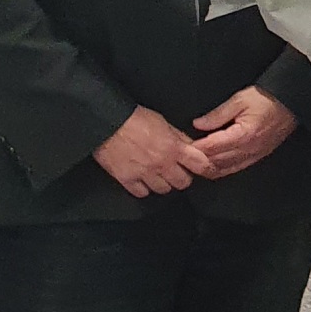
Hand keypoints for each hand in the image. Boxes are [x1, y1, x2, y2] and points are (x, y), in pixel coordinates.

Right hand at [93, 105, 213, 197]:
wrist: (106, 122)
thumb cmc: (134, 118)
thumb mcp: (163, 122)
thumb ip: (179, 137)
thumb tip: (191, 146)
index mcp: (173, 147)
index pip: (201, 165)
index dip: (204, 167)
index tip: (203, 168)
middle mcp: (161, 163)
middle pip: (183, 183)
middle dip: (182, 177)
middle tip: (177, 170)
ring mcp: (144, 173)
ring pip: (164, 190)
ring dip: (163, 183)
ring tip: (158, 174)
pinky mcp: (127, 179)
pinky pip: (142, 193)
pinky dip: (143, 188)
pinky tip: (142, 179)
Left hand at [189, 86, 297, 177]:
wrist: (292, 103)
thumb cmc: (267, 98)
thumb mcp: (240, 99)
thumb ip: (217, 114)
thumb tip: (198, 124)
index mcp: (242, 135)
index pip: (211, 147)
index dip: (194, 148)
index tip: (181, 145)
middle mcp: (248, 150)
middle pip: (215, 162)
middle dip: (197, 160)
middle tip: (182, 156)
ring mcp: (254, 155)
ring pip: (225, 170)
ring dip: (208, 168)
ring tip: (193, 163)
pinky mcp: (258, 156)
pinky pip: (236, 168)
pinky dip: (222, 169)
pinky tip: (213, 166)